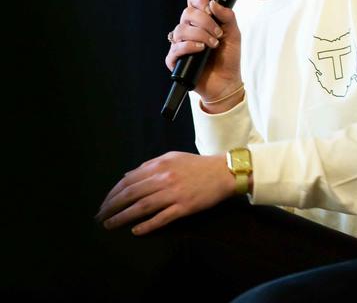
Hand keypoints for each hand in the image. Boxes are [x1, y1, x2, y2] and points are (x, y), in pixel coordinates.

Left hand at [96, 151, 234, 234]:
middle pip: (131, 194)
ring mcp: (173, 193)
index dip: (113, 193)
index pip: (129, 180)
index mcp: (160, 165)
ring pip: (141, 207)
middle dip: (111, 206)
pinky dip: (146, 225)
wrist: (223, 172)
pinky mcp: (183, 207)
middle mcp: (164, 178)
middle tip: (100, 217)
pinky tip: (136, 231)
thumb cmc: (196, 165)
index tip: (104, 203)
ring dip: (122, 217)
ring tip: (110, 225)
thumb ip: (149, 165)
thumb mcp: (172, 158)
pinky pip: (161, 218)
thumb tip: (126, 176)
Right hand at [166, 0, 242, 105]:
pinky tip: (201, 49)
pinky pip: (175, 48)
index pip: (192, 1)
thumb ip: (227, 16)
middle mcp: (189, 30)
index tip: (209, 8)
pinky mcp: (175, 60)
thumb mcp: (233, 33)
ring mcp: (181, 44)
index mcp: (201, 21)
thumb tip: (212, 3)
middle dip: (205, 21)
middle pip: (187, 13)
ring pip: (180, 30)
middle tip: (217, 34)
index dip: (198, 0)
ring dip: (200, 35)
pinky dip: (189, 46)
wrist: (227, 81)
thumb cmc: (228, 57)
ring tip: (212, 45)